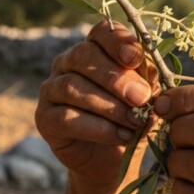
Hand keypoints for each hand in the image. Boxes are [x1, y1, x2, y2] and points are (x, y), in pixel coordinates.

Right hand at [35, 20, 157, 186]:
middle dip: (115, 78)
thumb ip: (148, 82)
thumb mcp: (147, 98)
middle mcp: (67, 62)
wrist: (112, 161)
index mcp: (95, 49)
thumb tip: (148, 76)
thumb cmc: (131, 120)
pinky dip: (97, 128)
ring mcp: (51, 88)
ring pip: (73, 86)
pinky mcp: (44, 117)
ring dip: (108, 106)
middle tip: (141, 99)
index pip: (101, 32)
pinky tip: (120, 136)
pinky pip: (66, 117)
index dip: (117, 41)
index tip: (135, 58)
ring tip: (134, 122)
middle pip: (84, 56)